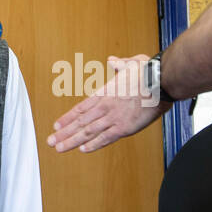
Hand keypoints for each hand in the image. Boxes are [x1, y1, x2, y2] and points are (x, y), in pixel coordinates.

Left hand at [47, 54, 170, 152]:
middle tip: (50, 141)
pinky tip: (83, 150)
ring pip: (88, 132)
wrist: (160, 81)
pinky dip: (93, 144)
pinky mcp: (124, 127)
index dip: (67, 118)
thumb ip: (119, 64)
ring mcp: (113, 117)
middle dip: (64, 133)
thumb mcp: (130, 63)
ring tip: (59, 148)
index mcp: (105, 93)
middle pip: (80, 122)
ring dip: (72, 141)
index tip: (57, 125)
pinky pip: (105, 138)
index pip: (81, 108)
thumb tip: (112, 61)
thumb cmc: (148, 72)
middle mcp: (105, 106)